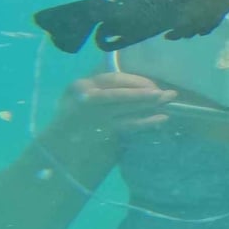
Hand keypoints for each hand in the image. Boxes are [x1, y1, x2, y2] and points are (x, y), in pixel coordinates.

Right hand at [57, 73, 176, 135]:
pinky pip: (128, 125)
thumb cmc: (76, 119)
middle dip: (147, 91)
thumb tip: (138, 84)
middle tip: (169, 93)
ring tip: (168, 101)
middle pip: (122, 92)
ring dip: (150, 104)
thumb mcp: (82, 98)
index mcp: (81, 86)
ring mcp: (94, 117)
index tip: (153, 85)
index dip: (136, 81)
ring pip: (127, 107)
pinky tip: (160, 118)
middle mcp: (86, 98)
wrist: (59, 149)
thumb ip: (103, 89)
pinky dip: (146, 121)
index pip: (113, 79)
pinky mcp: (101, 132)